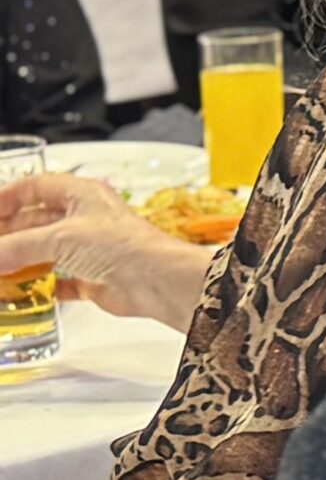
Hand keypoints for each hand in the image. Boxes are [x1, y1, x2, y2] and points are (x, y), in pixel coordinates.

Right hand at [0, 173, 215, 330]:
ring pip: (45, 251)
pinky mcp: (94, 277)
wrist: (158, 281)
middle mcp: (87, 219)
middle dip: (9, 232)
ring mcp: (91, 249)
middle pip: (36, 221)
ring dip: (20, 260)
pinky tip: (21, 291)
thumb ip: (19, 247)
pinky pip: (59, 280)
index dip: (7, 196)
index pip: (37, 187)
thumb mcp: (61, 238)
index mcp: (83, 195)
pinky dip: (39, 285)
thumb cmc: (124, 246)